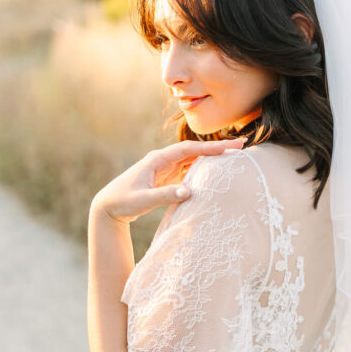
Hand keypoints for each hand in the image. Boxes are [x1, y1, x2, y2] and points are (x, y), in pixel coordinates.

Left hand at [92, 137, 246, 224]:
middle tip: (242, 145)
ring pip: (193, 159)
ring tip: (235, 155)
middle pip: (195, 151)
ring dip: (212, 157)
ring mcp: (166, 168)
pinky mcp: (167, 178)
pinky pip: (189, 170)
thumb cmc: (122, 201)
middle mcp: (163, 160)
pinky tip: (217, 171)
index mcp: (158, 159)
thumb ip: (165, 195)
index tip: (230, 147)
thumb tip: (189, 191)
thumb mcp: (142, 200)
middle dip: (217, 148)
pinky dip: (204, 168)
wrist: (108, 206)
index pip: (189, 149)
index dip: (210, 147)